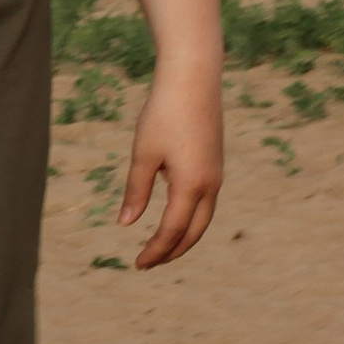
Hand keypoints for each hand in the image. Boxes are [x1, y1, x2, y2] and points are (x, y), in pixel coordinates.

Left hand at [117, 66, 222, 266]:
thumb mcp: (143, 154)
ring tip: (161, 247)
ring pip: (203, 218)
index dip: (155, 250)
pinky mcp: (215, 164)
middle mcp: (210, 185)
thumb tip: (126, 224)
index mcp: (191, 185)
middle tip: (148, 263)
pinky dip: (190, 218)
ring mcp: (216, 175)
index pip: (172, 231)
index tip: (137, 264)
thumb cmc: (164, 114)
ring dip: (183, 236)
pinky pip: (205, 202)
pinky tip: (173, 216)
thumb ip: (136, 191)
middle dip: (172, 251)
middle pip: (194, 232)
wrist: (193, 80)